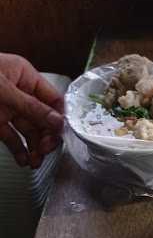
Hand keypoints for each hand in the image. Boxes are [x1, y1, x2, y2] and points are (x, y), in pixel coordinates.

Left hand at [0, 54, 63, 168]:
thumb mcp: (3, 91)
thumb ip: (31, 108)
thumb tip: (58, 122)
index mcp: (24, 75)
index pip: (52, 98)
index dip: (60, 116)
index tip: (61, 134)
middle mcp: (20, 92)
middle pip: (43, 118)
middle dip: (46, 136)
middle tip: (45, 150)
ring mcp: (8, 108)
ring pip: (29, 131)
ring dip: (34, 147)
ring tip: (36, 162)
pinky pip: (12, 138)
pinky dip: (19, 150)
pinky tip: (24, 161)